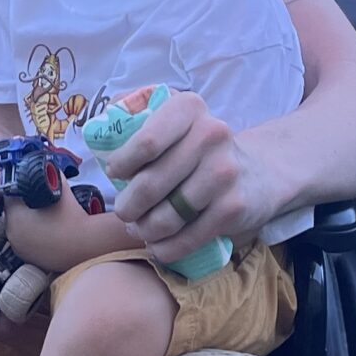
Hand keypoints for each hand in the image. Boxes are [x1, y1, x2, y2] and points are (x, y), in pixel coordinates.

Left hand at [96, 89, 284, 267]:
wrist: (258, 174)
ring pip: (167, 215)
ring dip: (144, 229)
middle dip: (128, 206)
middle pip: (151, 182)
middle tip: (124, 212)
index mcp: (189, 108)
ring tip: (140, 228)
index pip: (145, 141)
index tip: (115, 174)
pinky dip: (165, 248)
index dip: (122, 163)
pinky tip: (158, 245)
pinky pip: (187, 238)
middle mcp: (211, 134)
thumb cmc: (199, 148)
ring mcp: (225, 172)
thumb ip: (138, 114)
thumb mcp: (176, 120)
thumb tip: (97, 127)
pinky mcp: (234, 208)